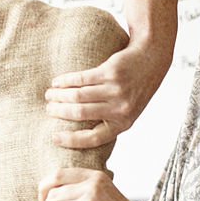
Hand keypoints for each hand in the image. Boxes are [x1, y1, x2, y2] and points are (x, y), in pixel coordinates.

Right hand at [44, 37, 170, 148]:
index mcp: (123, 123)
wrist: (151, 60)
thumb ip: (109, 120)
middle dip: (59, 112)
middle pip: (80, 114)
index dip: (72, 140)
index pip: (94, 138)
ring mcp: (115, 90)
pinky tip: (57, 82)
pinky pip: (80, 79)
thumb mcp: (127, 111)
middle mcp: (120, 109)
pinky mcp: (110, 73)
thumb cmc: (135, 88)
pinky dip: (65, 81)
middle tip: (48, 109)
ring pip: (78, 96)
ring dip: (59, 95)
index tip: (54, 138)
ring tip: (49, 95)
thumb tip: (78, 134)